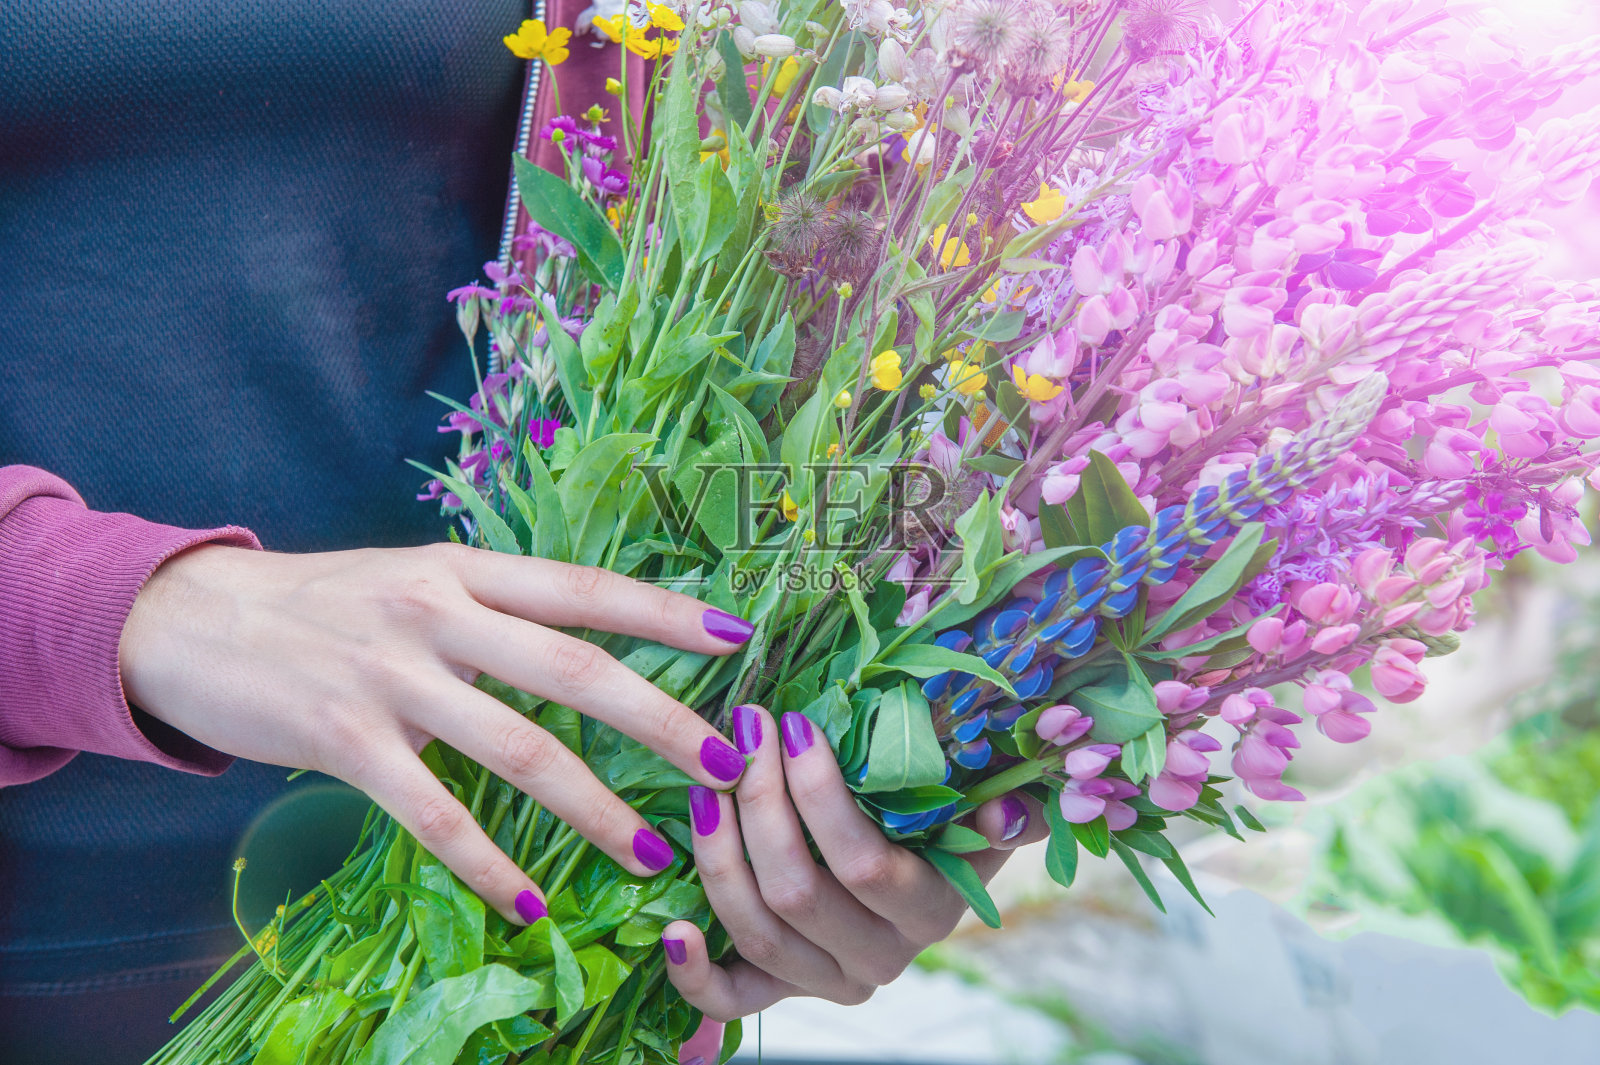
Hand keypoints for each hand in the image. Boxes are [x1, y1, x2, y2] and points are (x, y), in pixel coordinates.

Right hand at [120, 542, 754, 924]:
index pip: (584, 587)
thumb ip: (489, 608)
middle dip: (660, 718)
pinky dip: (489, 864)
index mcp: (463, 570)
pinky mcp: (346, 741)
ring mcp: (392, 678)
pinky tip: (530, 904)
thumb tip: (583, 644)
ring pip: (519, 748)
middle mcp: (438, 615)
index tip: (738, 635)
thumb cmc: (320, 603)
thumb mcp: (411, 581)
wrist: (187, 617)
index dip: (665, 611)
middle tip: (726, 763)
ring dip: (593, 808)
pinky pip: (436, 814)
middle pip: (574, 668)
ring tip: (650, 851)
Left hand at [660, 705, 1046, 1020]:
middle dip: (760, 803)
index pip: (862, 863)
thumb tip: (1005, 809)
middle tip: (744, 733)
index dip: (819, 795)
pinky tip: (671, 928)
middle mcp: (877, 959)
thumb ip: (1005, 811)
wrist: (919, 875)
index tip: (792, 725)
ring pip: (756, 931)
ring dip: (719, 854)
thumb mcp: (982, 811)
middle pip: (797, 892)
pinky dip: (693, 972)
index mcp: (928, 912)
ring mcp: (824, 980)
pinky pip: (731, 1000)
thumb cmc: (945, 823)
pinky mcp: (779, 991)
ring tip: (704, 785)